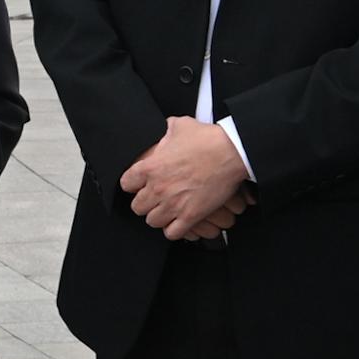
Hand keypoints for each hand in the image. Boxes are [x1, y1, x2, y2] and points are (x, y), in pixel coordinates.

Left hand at [120, 117, 247, 240]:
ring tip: (167, 210)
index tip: (140, 184)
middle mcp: (158, 188)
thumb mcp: (178, 126)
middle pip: (137, 207)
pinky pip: (172, 233)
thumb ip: (165, 131)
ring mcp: (173, 204)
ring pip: (152, 221)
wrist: (232, 152)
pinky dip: (174, 229)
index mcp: (150, 167)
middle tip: (155, 197)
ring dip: (159, 216)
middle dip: (145, 202)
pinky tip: (178, 220)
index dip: (133, 184)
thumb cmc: (207, 139)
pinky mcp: (190, 216)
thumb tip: (163, 130)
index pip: (126, 184)